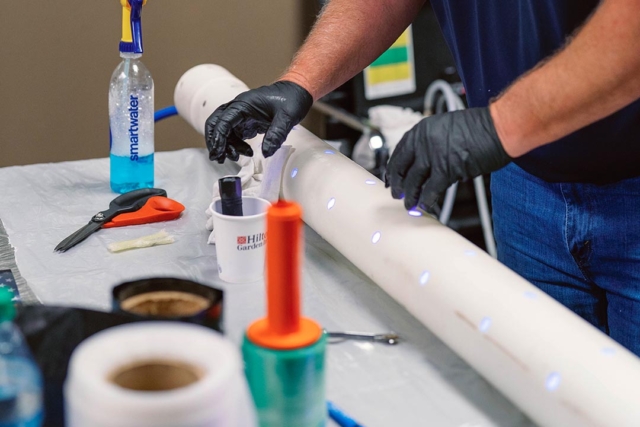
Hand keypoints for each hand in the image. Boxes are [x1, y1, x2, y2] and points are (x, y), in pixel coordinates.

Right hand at [205, 81, 312, 162]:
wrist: (297, 92)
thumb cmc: (291, 98)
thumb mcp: (287, 117)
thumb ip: (276, 134)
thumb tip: (266, 153)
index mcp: (244, 104)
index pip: (224, 120)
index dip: (219, 137)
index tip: (219, 152)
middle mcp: (239, 108)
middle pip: (216, 123)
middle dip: (215, 141)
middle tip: (218, 158)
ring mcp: (242, 115)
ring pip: (225, 131)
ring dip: (227, 146)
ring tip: (236, 157)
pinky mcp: (247, 121)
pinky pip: (235, 134)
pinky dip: (236, 145)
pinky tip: (246, 152)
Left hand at [385, 107, 511, 211]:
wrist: (499, 129)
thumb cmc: (480, 128)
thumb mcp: (446, 128)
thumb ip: (431, 142)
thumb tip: (421, 162)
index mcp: (421, 129)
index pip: (399, 152)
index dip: (393, 168)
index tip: (390, 177)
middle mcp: (423, 142)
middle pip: (401, 168)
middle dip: (396, 184)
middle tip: (396, 194)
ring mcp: (432, 156)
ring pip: (413, 181)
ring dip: (410, 196)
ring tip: (409, 204)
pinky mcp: (445, 170)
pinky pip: (430, 190)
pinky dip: (426, 200)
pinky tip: (425, 206)